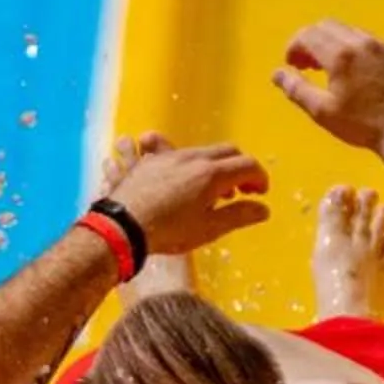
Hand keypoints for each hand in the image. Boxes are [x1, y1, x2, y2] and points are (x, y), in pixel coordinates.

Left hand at [104, 140, 270, 254]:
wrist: (119, 228)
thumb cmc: (167, 232)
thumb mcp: (208, 229)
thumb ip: (239, 216)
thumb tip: (264, 209)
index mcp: (211, 173)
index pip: (248, 165)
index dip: (260, 178)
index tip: (259, 194)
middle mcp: (192, 157)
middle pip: (228, 152)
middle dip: (240, 169)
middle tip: (239, 192)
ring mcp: (169, 156)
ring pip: (203, 152)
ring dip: (216, 168)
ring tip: (211, 194)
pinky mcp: (150, 161)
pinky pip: (178, 155)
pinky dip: (191, 166)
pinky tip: (185, 186)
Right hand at [273, 21, 383, 150]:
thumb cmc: (360, 124)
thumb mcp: (321, 111)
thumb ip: (296, 89)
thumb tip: (277, 73)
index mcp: (341, 55)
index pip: (308, 34)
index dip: (293, 47)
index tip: (291, 65)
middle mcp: (362, 43)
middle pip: (327, 26)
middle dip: (310, 41)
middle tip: (306, 66)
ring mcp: (382, 46)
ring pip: (349, 31)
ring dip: (331, 43)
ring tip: (329, 70)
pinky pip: (367, 40)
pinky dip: (352, 48)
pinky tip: (353, 72)